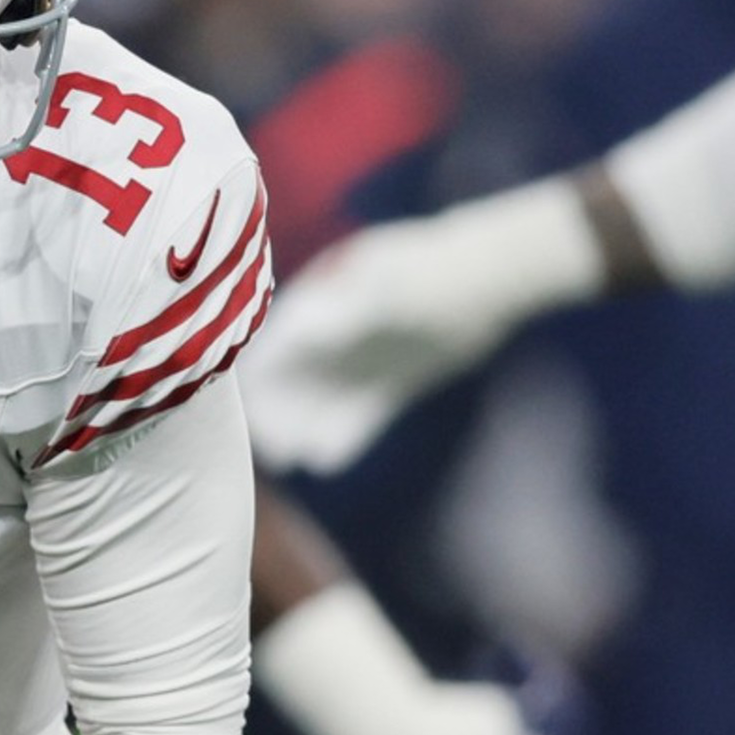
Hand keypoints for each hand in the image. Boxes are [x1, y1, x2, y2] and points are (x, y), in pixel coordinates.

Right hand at [246, 180, 604, 474]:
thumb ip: (340, 315)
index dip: (256, 377)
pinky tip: (328, 460)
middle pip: (290, 379)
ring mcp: (363, 358)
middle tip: (270, 447)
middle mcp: (335, 332)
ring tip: (295, 458)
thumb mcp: (386, 289)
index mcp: (321, 301)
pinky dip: (343, 436)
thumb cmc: (433, 273)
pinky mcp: (392, 382)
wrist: (491, 277)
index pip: (274, 344)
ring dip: (304, 428)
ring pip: (321, 401)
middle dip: (276, 412)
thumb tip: (294, 331)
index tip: (243, 410)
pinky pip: (359, 414)